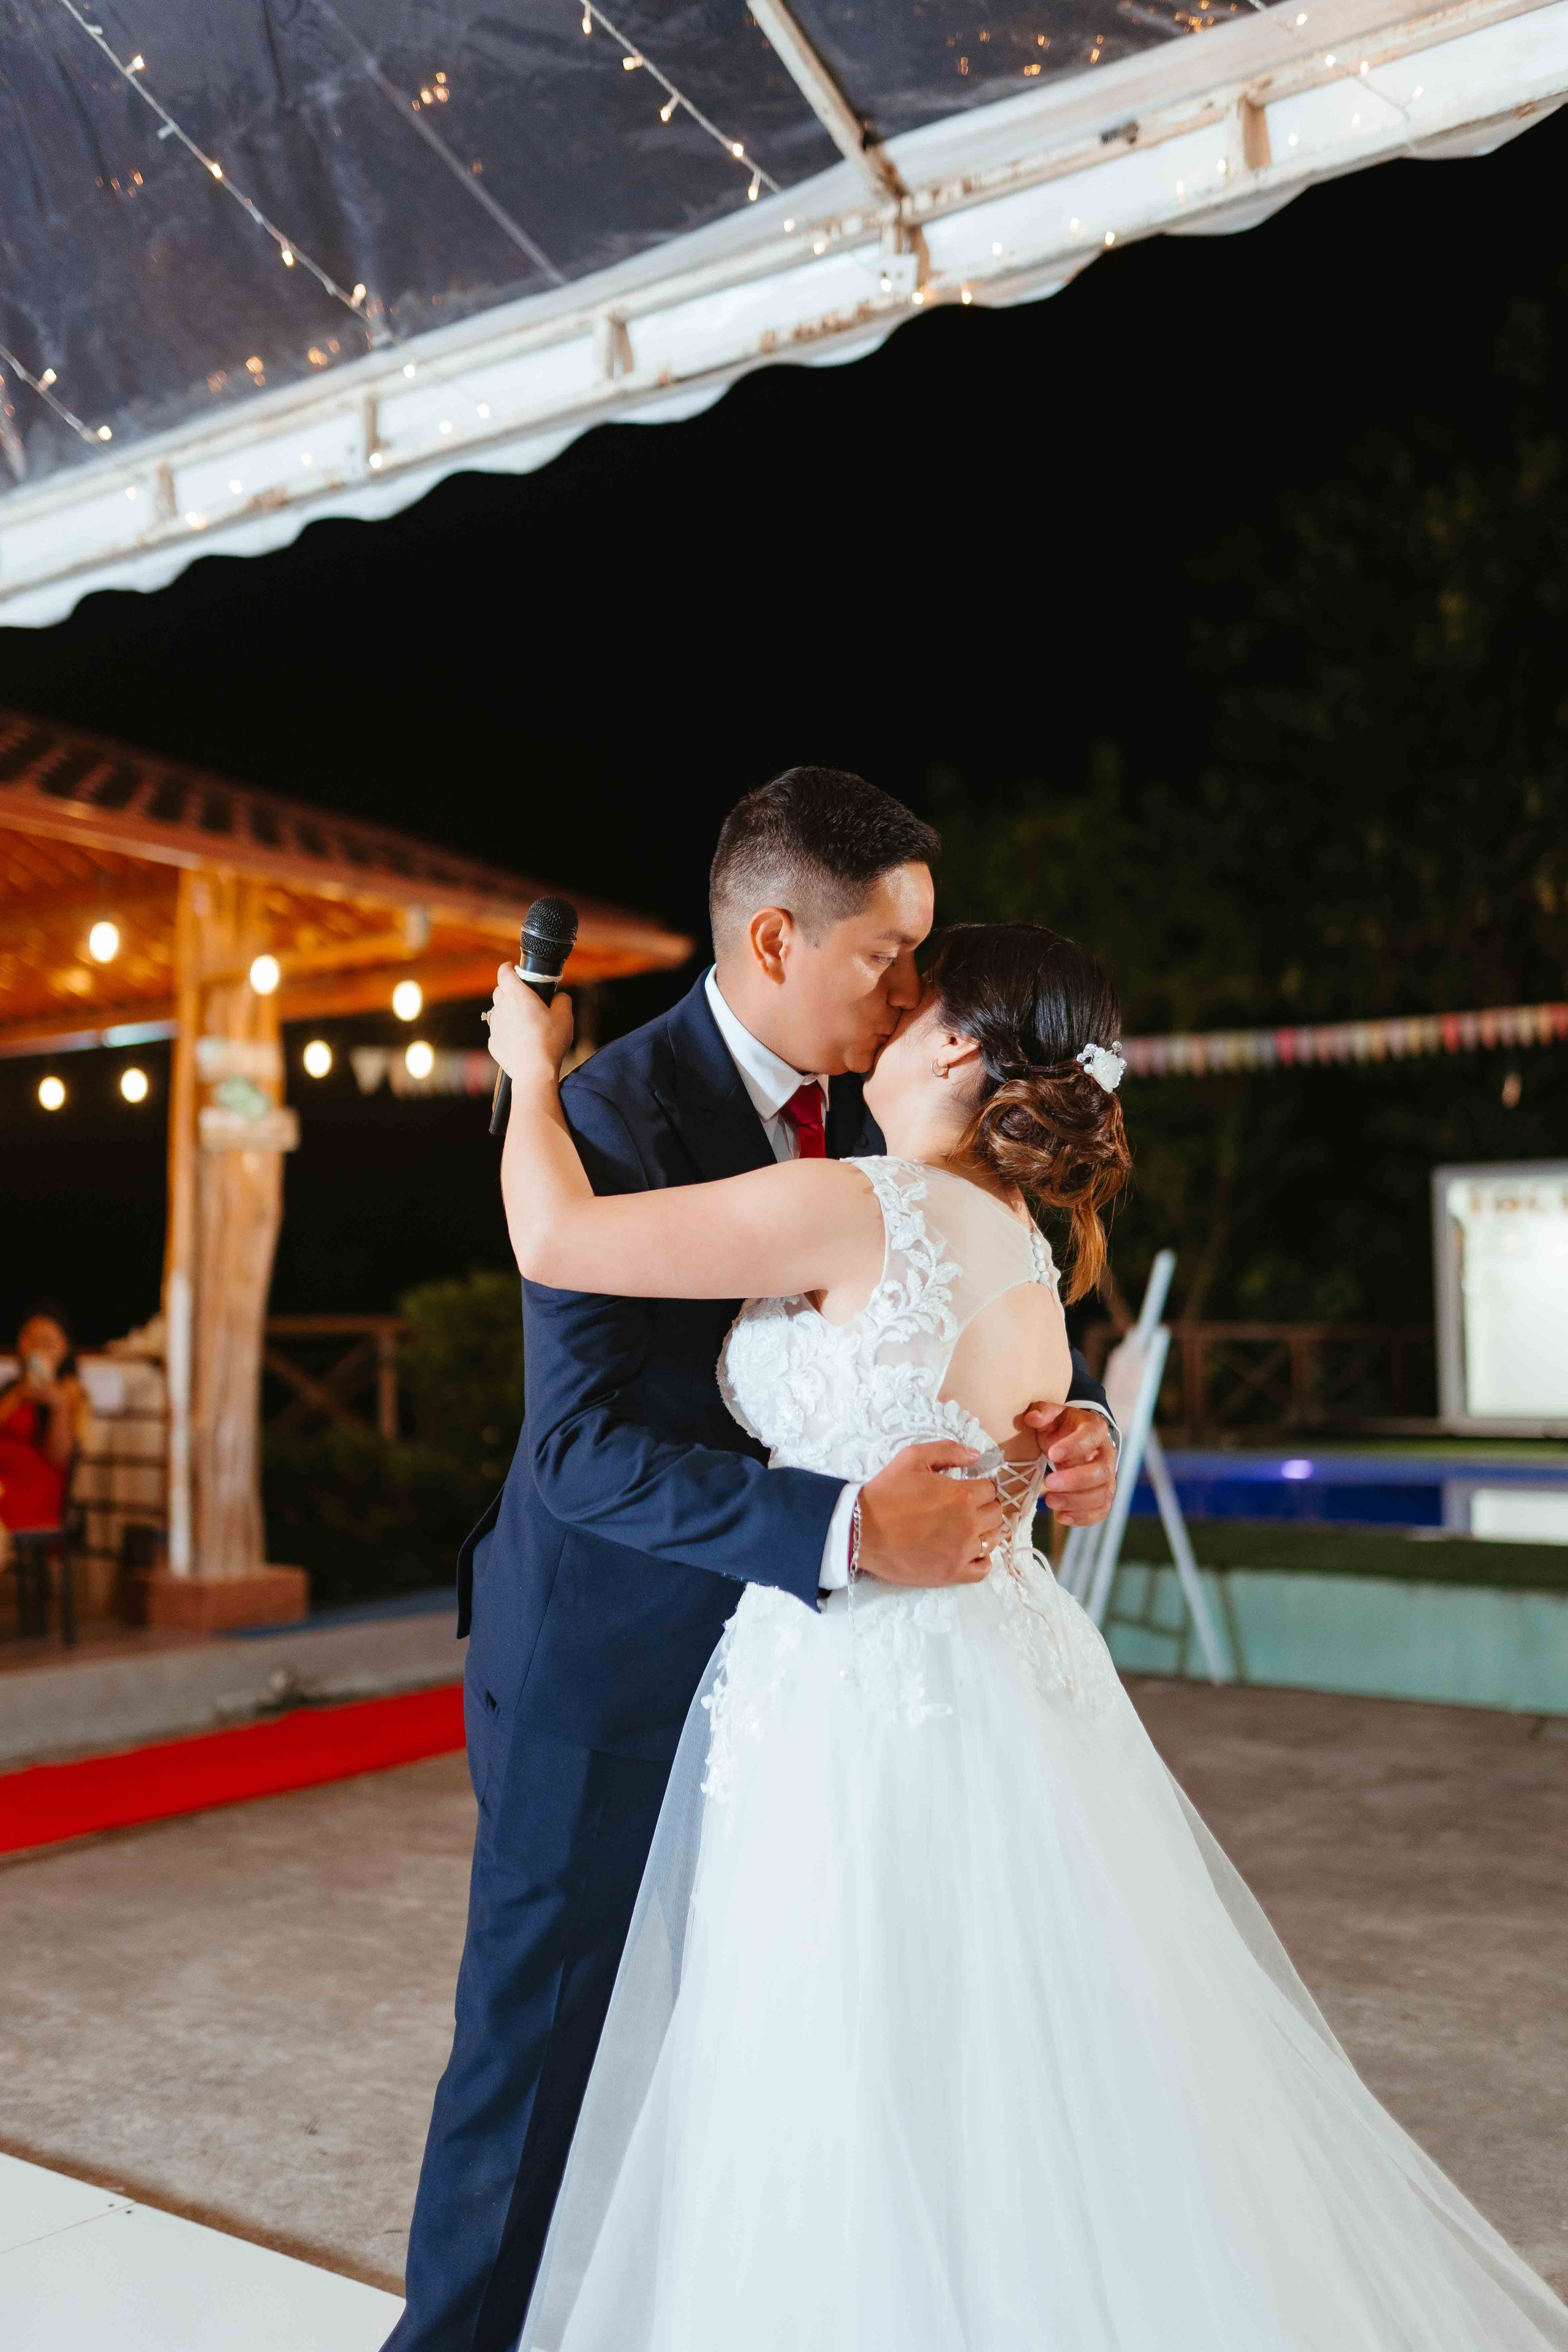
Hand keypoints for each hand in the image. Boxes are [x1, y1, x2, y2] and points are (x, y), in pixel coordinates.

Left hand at [486, 966, 573, 1084]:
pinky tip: (520, 1040)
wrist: (534, 1072)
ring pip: (498, 1011)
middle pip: (499, 990)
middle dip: (509, 990)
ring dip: (508, 1011)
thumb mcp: (565, 1016)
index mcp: (518, 996)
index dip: (508, 968)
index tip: (513, 969)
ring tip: (524, 1022)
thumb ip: (562, 999)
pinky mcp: (493, 1042)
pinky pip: (498, 1030)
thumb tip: (558, 997)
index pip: (504, 972)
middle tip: (525, 998)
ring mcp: (495, 1026)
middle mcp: (502, 1008)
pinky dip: (506, 1031)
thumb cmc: (549, 1042)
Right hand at [857, 1441, 1002, 1587]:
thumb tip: (976, 1455)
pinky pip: (983, 1569)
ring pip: (993, 1539)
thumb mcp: (913, 1457)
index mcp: (963, 1495)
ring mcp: (962, 1552)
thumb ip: (948, 1451)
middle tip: (965, 1507)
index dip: (979, 1486)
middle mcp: (969, 1524)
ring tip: (966, 1528)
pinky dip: (981, 1559)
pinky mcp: (952, 1573)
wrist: (862, 1530)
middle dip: (984, 1506)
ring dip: (984, 1531)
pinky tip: (969, 1551)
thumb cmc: (887, 1492)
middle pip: (995, 1514)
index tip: (967, 1489)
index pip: (991, 1489)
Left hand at [1024, 1404, 1116, 1526]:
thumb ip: (1043, 1412)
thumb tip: (1031, 1417)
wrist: (1078, 1439)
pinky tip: (1062, 1516)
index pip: (1090, 1438)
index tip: (1051, 1454)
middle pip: (1100, 1471)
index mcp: (1094, 1430)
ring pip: (1102, 1494)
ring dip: (1076, 1502)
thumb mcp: (1053, 1415)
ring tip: (1050, 1502)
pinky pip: (1101, 1510)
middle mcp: (1106, 1455)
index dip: (1073, 1447)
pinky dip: (1084, 1517)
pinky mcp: (1103, 1495)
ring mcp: (1107, 1477)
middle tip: (1048, 1483)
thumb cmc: (1063, 1428)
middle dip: (1074, 1480)